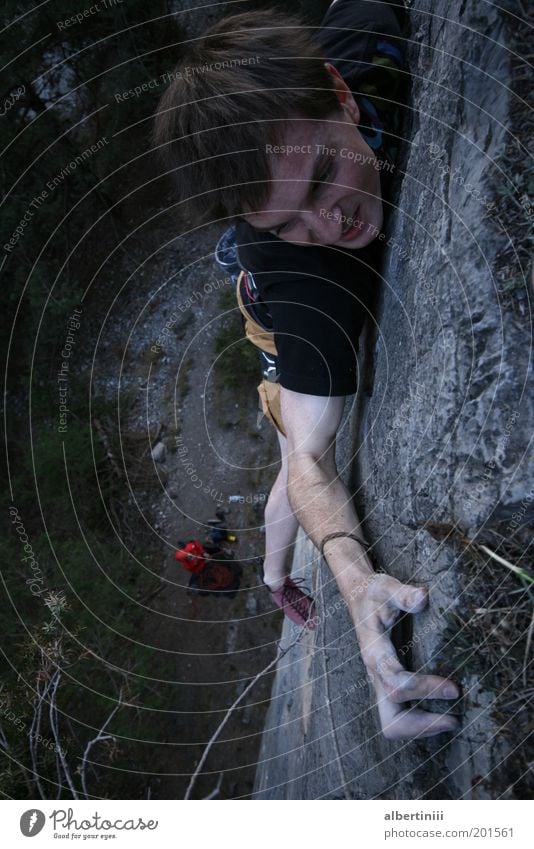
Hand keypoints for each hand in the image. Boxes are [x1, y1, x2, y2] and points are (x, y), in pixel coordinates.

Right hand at [352, 574, 460, 739]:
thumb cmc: (374, 593)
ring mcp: (381, 682)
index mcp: (374, 652)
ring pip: (394, 723)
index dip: (425, 689)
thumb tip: (423, 597)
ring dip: (423, 727)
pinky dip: (422, 719)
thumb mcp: (385, 587)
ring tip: (454, 718)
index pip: (397, 683)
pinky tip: (445, 708)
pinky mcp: (388, 683)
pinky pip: (401, 714)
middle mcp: (376, 674)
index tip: (454, 688)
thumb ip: (403, 594)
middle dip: (422, 726)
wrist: (358, 597)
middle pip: (391, 720)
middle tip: (454, 719)